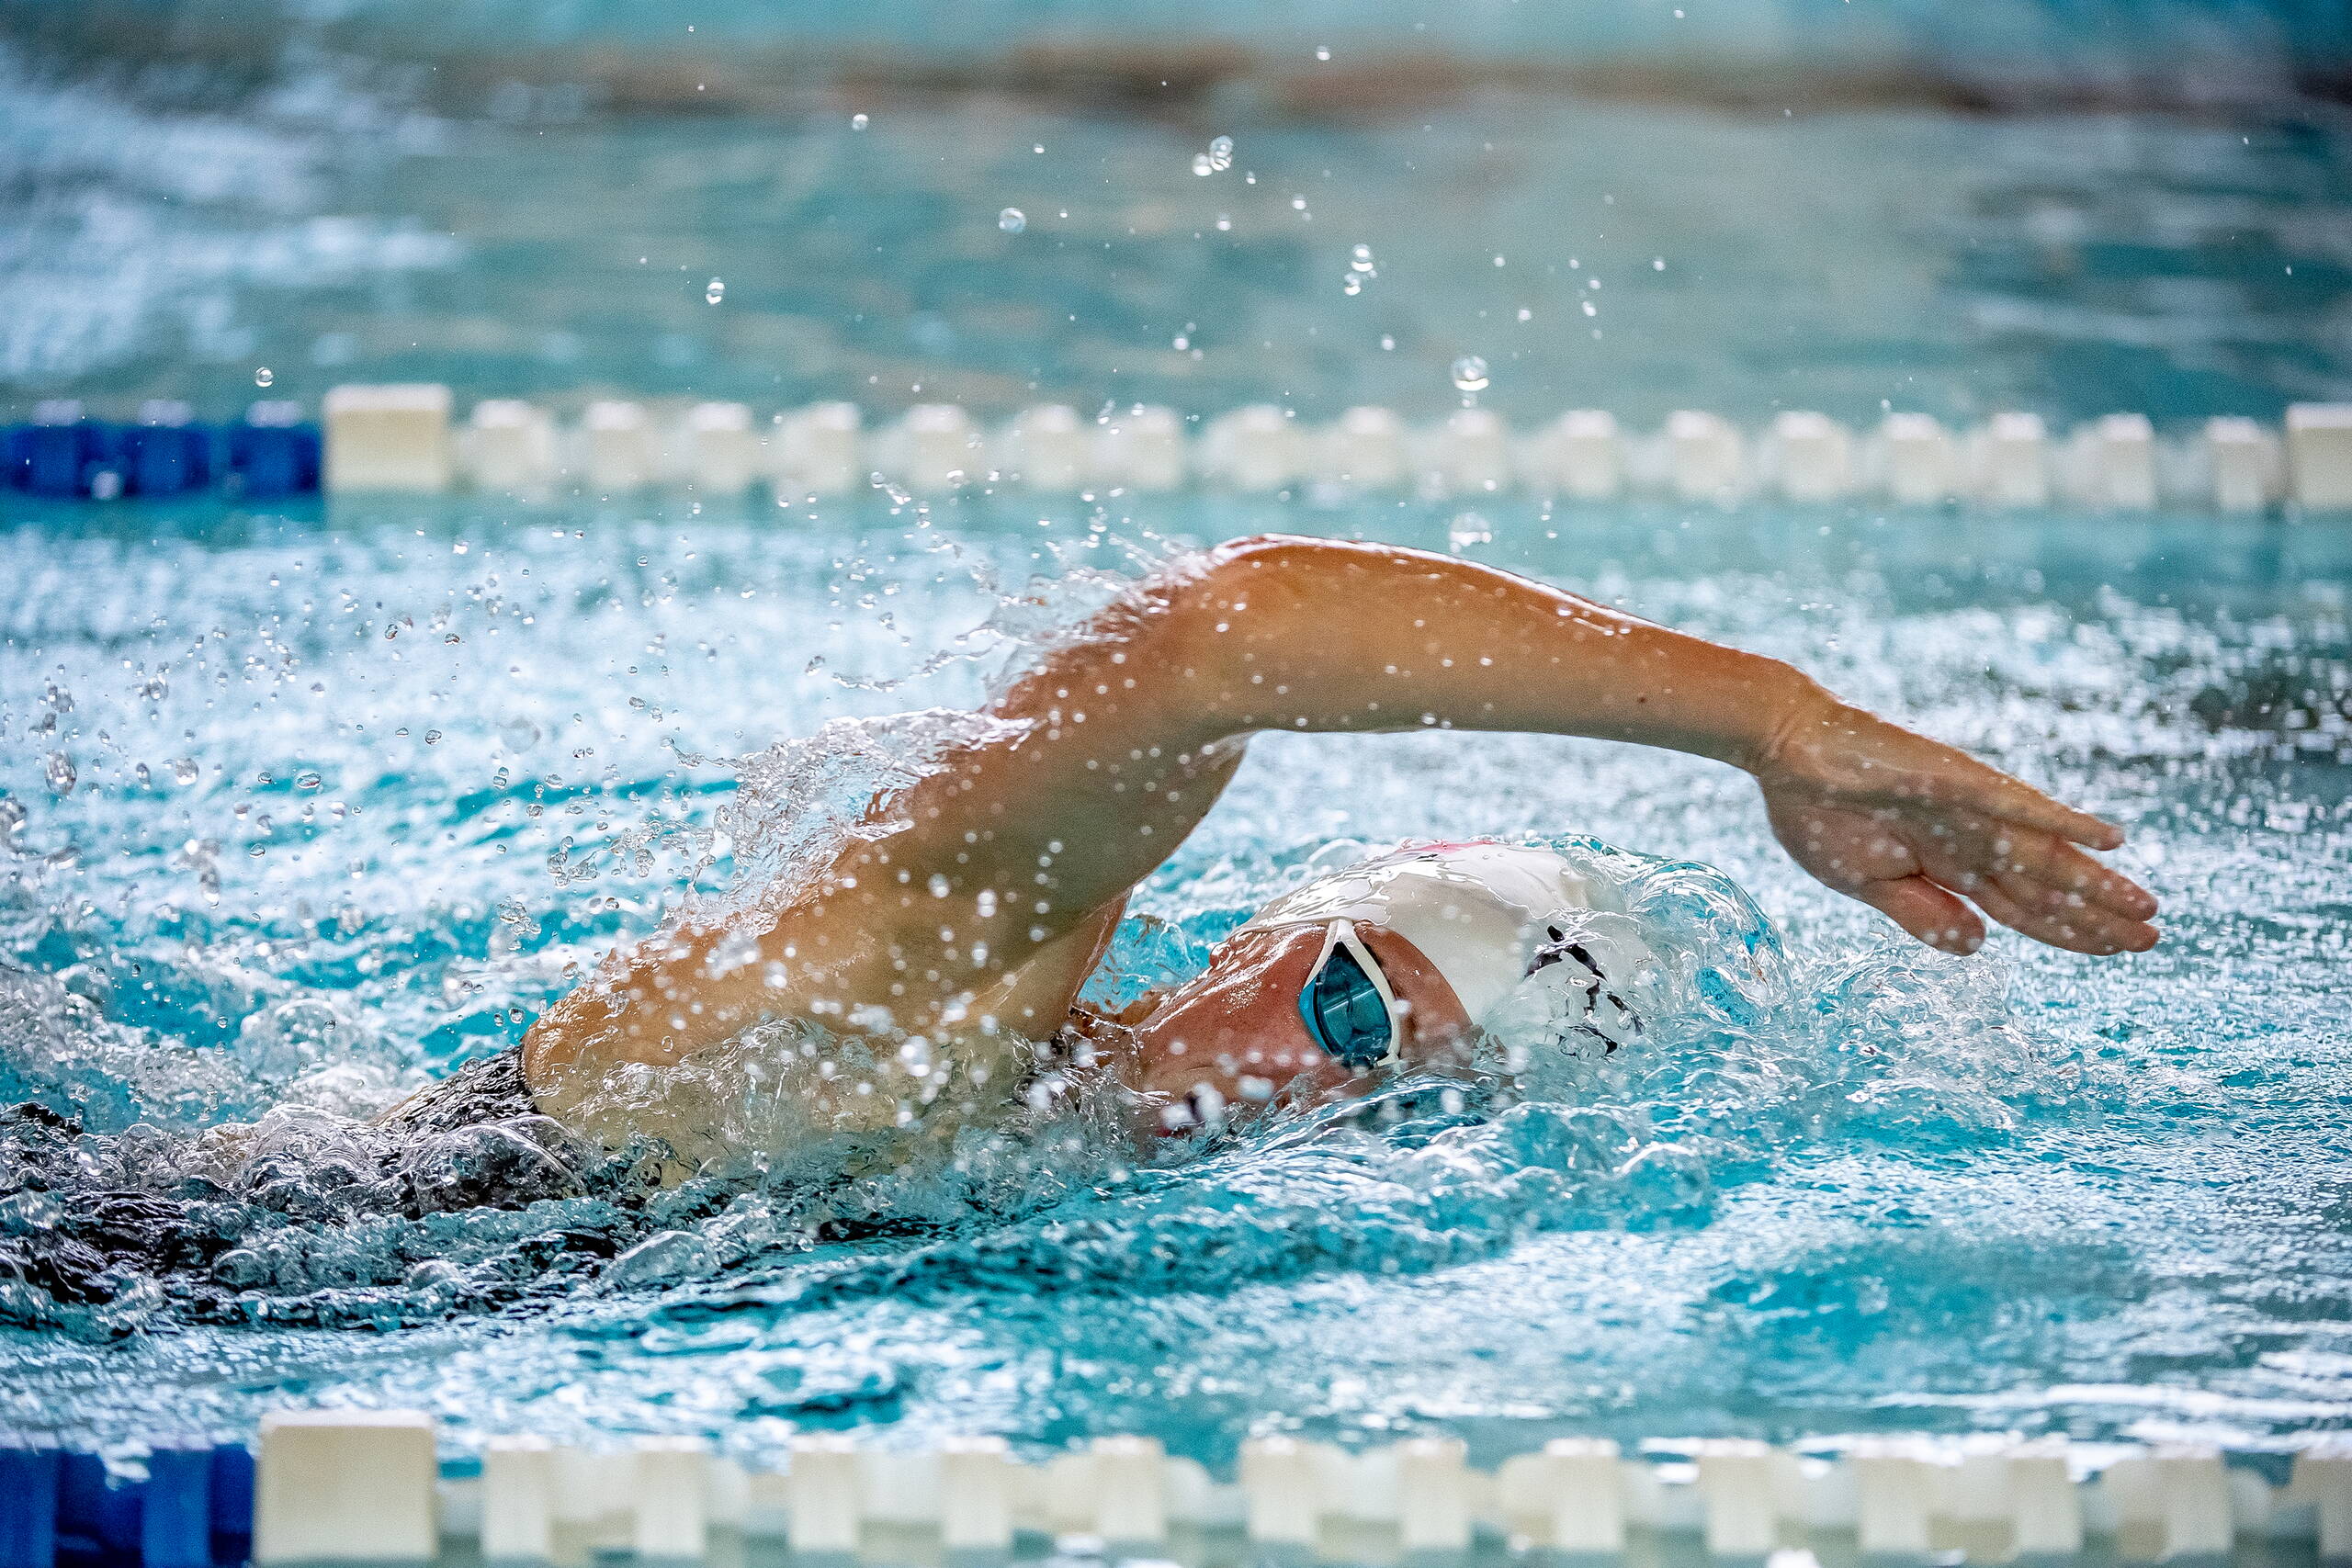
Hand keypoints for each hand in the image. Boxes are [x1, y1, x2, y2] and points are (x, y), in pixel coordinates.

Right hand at [1752, 691, 2158, 955]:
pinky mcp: (1957, 781)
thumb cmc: (1818, 811)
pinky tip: (2108, 836)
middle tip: (2154, 939)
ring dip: (2095, 881)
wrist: (1785, 752)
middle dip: (2097, 915)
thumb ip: (1921, 914)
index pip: (2021, 907)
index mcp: (1947, 865)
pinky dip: (2063, 820)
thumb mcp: (1866, 884)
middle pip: (2045, 886)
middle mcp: (1971, 837)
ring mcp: (1969, 809)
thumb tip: (1980, 948)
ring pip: (2043, 854)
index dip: (2068, 932)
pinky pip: (2018, 805)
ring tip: (2145, 905)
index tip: (2116, 953)